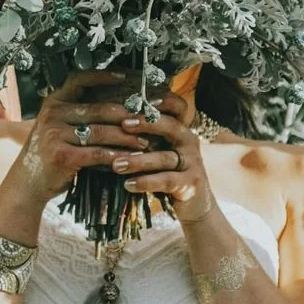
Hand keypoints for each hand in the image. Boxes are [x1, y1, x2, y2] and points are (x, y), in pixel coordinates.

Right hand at [10, 70, 152, 202]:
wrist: (28, 183)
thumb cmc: (51, 154)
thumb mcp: (59, 127)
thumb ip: (81, 115)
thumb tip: (120, 107)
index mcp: (54, 102)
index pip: (79, 79)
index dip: (102, 76)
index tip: (124, 76)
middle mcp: (53, 114)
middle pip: (99, 109)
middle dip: (127, 115)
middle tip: (148, 119)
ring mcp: (55, 134)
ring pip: (101, 132)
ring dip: (127, 138)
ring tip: (145, 141)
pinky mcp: (62, 155)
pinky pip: (97, 153)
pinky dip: (117, 156)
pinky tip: (132, 158)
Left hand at [113, 95, 215, 224]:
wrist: (193, 204)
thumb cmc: (167, 173)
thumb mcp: (158, 151)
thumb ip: (143, 138)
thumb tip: (110, 123)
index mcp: (180, 129)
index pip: (177, 107)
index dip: (162, 100)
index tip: (139, 100)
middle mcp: (189, 141)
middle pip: (170, 126)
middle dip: (146, 124)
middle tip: (123, 125)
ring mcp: (193, 162)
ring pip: (164, 157)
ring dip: (138, 161)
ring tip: (116, 165)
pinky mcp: (191, 183)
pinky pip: (166, 180)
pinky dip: (146, 182)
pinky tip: (128, 184)